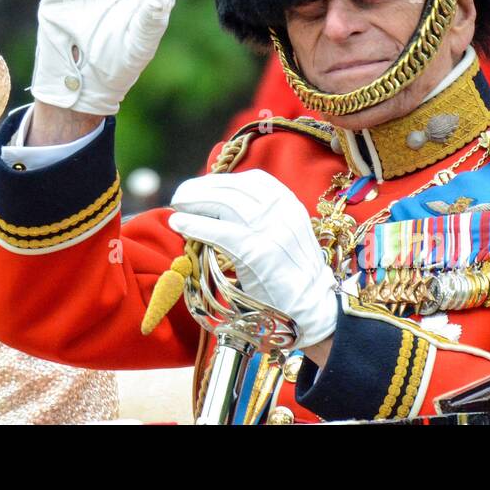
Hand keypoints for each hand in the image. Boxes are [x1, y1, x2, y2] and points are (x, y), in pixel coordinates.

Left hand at [168, 169, 338, 349]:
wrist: (313, 309)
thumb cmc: (291, 275)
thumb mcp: (284, 234)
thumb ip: (260, 217)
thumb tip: (218, 204)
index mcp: (288, 203)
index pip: (250, 180)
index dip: (220, 181)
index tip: (200, 186)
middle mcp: (281, 211)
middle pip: (232, 189)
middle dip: (200, 189)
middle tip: (179, 195)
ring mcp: (270, 230)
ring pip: (224, 204)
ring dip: (194, 202)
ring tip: (176, 206)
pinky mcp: (257, 252)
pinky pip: (219, 231)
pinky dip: (195, 225)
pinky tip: (179, 224)